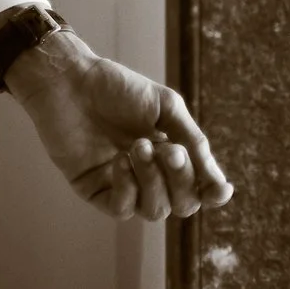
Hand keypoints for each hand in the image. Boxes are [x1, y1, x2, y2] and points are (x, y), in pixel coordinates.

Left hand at [3, 28, 233, 220]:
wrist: (69, 77)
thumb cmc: (117, 87)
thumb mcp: (166, 108)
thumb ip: (194, 142)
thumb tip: (219, 185)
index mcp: (170, 157)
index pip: (199, 190)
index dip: (212, 195)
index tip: (220, 190)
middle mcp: (149, 176)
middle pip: (182, 204)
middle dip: (180, 179)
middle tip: (167, 149)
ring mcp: (122, 184)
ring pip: (155, 210)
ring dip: (153, 181)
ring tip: (137, 147)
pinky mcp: (94, 188)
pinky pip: (121, 209)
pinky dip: (127, 189)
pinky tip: (119, 161)